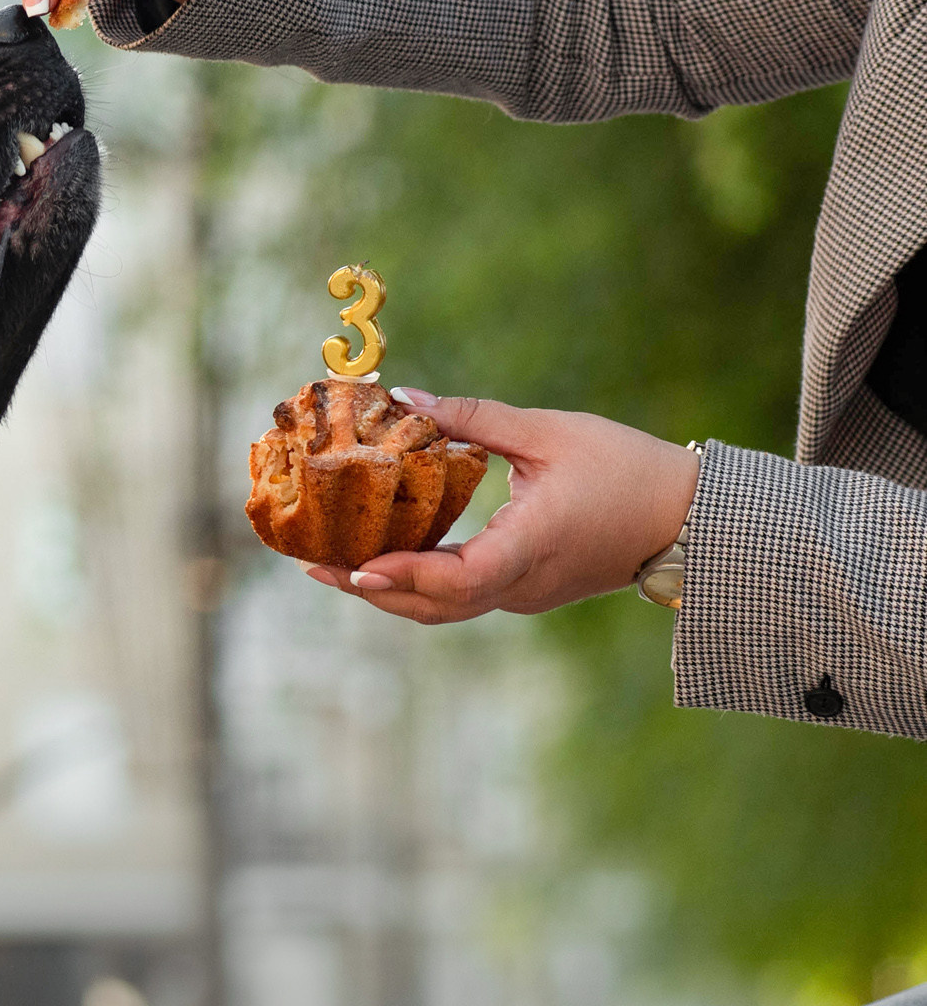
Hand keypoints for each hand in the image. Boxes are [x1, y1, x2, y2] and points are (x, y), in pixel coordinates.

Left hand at [302, 390, 699, 622]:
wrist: (692, 519)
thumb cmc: (629, 469)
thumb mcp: (550, 432)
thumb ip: (475, 418)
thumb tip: (404, 397)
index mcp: (532, 547)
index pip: (459, 579)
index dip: (405, 575)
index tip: (357, 569)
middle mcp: (522, 585)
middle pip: (435, 605)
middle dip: (371, 589)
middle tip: (313, 566)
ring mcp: (524, 595)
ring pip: (445, 608)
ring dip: (389, 591)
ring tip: (332, 564)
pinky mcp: (526, 590)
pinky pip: (461, 596)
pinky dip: (418, 583)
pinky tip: (383, 556)